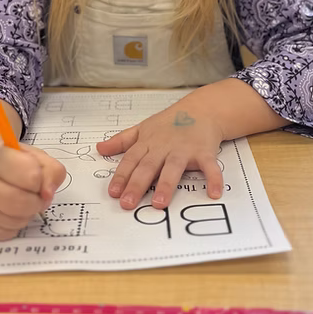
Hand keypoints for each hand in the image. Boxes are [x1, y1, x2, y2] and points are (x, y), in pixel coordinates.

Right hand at [0, 143, 66, 239]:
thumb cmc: (12, 162)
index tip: (36, 178)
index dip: (40, 180)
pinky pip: (7, 233)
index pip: (32, 177)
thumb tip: (47, 195)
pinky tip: (8, 211)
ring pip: (16, 221)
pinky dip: (15, 226)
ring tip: (20, 201)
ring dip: (27, 215)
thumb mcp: (36, 156)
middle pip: (23, 203)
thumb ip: (52, 171)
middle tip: (35, 196)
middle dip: (36, 202)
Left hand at [96, 103, 223, 210]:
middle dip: (137, 185)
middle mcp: (164, 147)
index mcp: (148, 143)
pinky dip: (213, 179)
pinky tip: (213, 193)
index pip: (131, 160)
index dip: (121, 176)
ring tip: (159, 203)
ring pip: (173, 168)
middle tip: (128, 203)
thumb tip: (100, 148)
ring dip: (166, 185)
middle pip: (148, 166)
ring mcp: (184, 150)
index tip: (113, 192)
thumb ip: (121, 141)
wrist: (201, 109)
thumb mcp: (142, 129)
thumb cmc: (170, 123)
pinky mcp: (204, 152)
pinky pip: (209, 167)